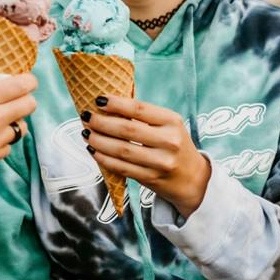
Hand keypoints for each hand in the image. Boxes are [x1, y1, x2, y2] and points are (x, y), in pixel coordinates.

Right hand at [0, 73, 38, 172]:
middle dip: (27, 101)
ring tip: (1, 122)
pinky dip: (2, 142)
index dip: (29, 81)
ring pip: (20, 129)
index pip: (20, 86)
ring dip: (14, 123)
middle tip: (18, 100)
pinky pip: (7, 148)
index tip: (28, 81)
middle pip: (29, 106)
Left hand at [81, 96, 210, 217]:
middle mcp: (169, 141)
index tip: (98, 100)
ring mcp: (161, 162)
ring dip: (99, 141)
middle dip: (102, 122)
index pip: (140, 108)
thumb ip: (144, 117)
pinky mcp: (151, 178)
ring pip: (122, 150)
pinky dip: (104, 159)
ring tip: (86, 134)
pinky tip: (94, 151)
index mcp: (172, 121)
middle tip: (86, 117)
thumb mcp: (168, 126)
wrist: (193, 179)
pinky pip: (122, 167)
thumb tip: (107, 106)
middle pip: (128, 129)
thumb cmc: (174, 146)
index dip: (116, 103)